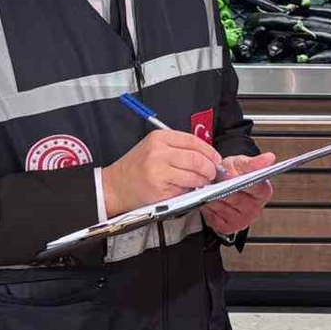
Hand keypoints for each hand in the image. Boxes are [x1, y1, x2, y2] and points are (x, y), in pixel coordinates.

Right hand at [102, 129, 221, 217]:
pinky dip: (188, 191)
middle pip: (196, 159)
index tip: (215, 159)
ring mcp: (158, 172)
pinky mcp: (159, 190)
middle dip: (209, 168)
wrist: (115, 185)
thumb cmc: (136, 166)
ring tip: (200, 182)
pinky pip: (183, 190)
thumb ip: (178, 147)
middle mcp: (158, 153)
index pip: (193, 141)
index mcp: (159, 138)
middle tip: (211, 173)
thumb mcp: (154, 146)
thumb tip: (206, 156)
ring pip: (193, 177)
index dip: (209, 151)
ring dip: (201, 181)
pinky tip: (184, 189)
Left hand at [201, 152, 276, 235]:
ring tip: (210, 190)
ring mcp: (242, 220)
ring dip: (213, 198)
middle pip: (237, 199)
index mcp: (263, 192)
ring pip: (223, 207)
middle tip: (216, 181)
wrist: (219, 186)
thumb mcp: (241, 163)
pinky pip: (215, 218)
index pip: (257, 188)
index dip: (242, 181)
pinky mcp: (228, 228)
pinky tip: (210, 201)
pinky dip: (209, 209)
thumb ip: (254, 162)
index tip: (230, 175)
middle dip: (223, 189)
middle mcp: (255, 209)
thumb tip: (269, 158)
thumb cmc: (232, 175)